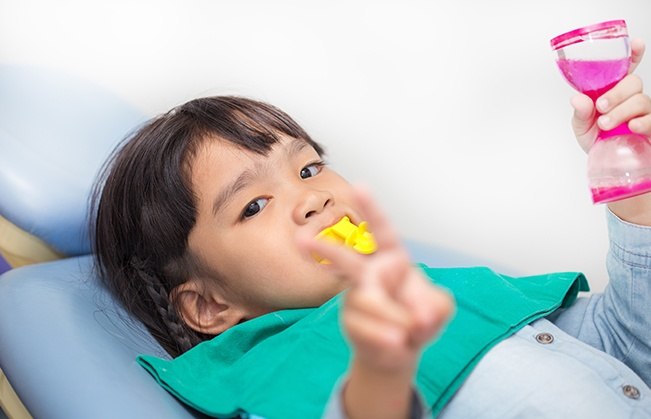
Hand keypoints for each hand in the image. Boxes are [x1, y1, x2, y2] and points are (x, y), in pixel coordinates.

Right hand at [300, 186, 453, 372]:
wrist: (401, 350)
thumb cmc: (419, 317)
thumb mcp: (439, 308)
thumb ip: (436, 306)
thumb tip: (421, 315)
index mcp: (392, 259)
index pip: (382, 230)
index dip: (371, 209)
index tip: (359, 186)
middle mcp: (369, 273)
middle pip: (345, 259)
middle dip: (326, 250)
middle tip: (300, 241)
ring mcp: (355, 296)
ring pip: (366, 302)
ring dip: (392, 318)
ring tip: (406, 336)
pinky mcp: (350, 320)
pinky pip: (363, 327)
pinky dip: (383, 337)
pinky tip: (395, 343)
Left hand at [571, 38, 650, 152]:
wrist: (609, 165)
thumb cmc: (597, 140)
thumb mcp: (582, 126)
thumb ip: (581, 112)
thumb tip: (577, 99)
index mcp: (613, 91)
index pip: (626, 69)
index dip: (633, 55)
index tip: (637, 44)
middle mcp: (631, 98)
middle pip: (633, 82)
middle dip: (616, 93)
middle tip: (600, 107)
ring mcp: (644, 112)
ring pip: (641, 100)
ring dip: (621, 111)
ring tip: (605, 124)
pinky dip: (643, 121)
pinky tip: (632, 126)